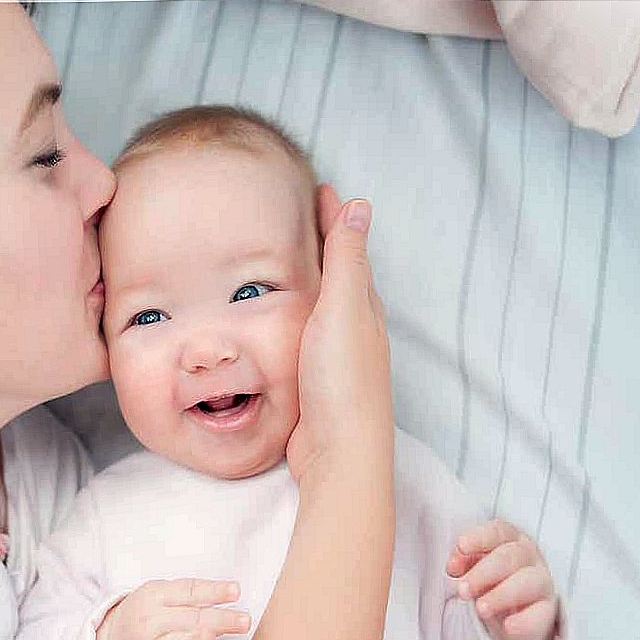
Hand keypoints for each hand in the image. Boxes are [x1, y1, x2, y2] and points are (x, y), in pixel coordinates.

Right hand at [95, 579, 251, 639]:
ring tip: (209, 639)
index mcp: (155, 595)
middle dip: (218, 620)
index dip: (213, 591)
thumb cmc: (146, 616)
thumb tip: (230, 591)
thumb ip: (190, 595)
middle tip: (243, 620)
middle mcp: (151, 622)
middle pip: (189, 618)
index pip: (188, 591)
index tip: (235, 591)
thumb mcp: (161, 596)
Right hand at [286, 187, 392, 486]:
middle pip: (340, 275)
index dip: (335, 218)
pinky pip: (306, 334)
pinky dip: (295, 315)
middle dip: (324, 243)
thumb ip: (346, 260)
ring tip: (281, 262)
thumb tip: (359, 206)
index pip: (348, 249)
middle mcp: (355, 329)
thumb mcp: (342, 310)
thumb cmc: (342, 381)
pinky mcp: (317, 380)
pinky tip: (276, 322)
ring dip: (308, 281)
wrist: (340, 452)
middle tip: (300, 216)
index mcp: (362, 306)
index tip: (320, 188)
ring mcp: (337, 357)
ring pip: (323, 307)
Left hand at [446, 519, 559, 639]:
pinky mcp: (548, 610)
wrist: (513, 614)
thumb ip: (463, 561)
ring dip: (501, 595)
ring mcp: (541, 582)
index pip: (498, 531)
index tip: (461, 546)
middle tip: (462, 590)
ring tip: (480, 609)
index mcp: (509, 539)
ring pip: (527, 582)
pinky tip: (508, 626)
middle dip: (483, 573)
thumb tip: (453, 566)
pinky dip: (524, 621)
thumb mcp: (474, 566)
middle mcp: (528, 556)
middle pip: (510, 557)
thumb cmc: (491, 579)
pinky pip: (540, 615)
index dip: (479, 537)